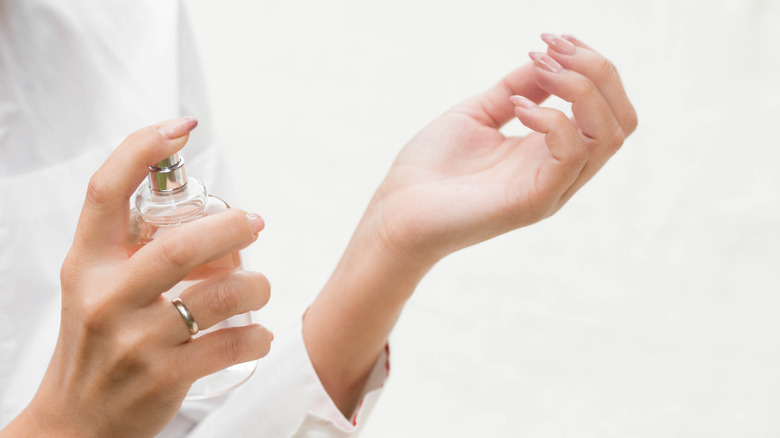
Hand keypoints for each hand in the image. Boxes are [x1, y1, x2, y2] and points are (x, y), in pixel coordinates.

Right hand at [1, 119, 272, 437]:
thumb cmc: (101, 344)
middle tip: (255, 223)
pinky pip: (234, 344)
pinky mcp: (166, 378)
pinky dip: (258, 335)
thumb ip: (144, 251)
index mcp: (88, 265)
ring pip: (222, 295)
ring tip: (258, 288)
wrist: (77, 423)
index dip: (143, 150)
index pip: (106, 192)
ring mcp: (136, 341)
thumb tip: (225, 224)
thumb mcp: (100, 289)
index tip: (180, 129)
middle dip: (233, 227)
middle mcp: (107, 298)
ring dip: (256, 285)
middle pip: (183, 244)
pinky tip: (256, 334)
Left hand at [367, 34, 637, 265]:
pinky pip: (572, 154)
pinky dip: (552, 118)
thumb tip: (547, 60)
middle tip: (552, 49)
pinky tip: (517, 109)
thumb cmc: (430, 167)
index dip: (592, 66)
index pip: (607, 109)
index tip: (552, 39)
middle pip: (622, 120)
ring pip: (608, 136)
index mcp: (551, 152)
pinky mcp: (534, 202)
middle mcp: (560, 172)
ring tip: (539, 70)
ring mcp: (551, 189)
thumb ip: (518, 89)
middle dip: (597, 71)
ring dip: (580, 88)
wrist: (397, 211)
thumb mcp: (479, 113)